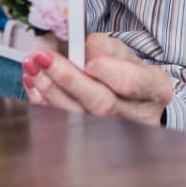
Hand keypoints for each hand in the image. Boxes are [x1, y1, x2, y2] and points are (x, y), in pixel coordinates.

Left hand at [21, 33, 172, 125]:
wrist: (137, 104)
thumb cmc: (129, 73)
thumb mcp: (126, 54)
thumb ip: (106, 48)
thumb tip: (83, 50)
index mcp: (154, 89)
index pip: (131, 83)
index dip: (107, 72)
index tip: (87, 58)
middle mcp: (138, 117)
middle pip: (101, 104)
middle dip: (68, 79)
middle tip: (42, 57)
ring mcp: (114, 133)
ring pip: (79, 117)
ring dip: (49, 89)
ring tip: (31, 65)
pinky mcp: (91, 138)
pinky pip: (63, 125)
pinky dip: (43, 103)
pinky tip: (32, 82)